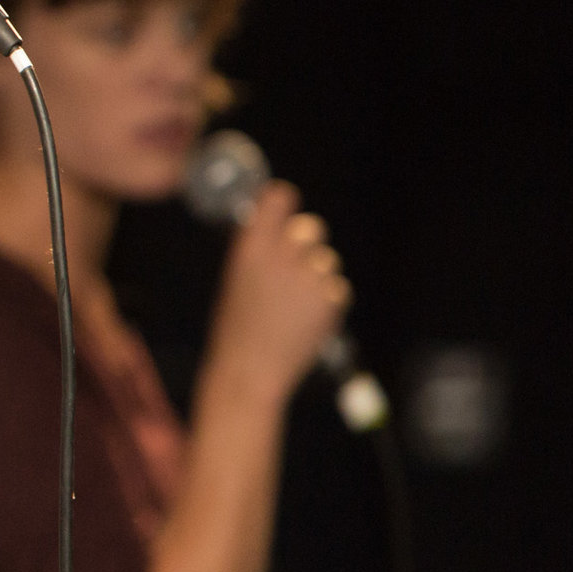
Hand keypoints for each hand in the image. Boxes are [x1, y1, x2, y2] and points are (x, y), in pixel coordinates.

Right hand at [204, 181, 349, 400]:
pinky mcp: (330, 302)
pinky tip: (306, 319)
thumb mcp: (235, 280)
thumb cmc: (235, 329)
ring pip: (327, 260)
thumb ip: (258, 252)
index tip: (282, 210)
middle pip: (311, 227)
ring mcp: (309, 279)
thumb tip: (278, 233)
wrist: (249, 373)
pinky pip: (337, 288)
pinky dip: (327, 301)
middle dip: (306, 243)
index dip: (283, 202)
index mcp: (250, 248)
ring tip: (295, 303)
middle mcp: (281, 257)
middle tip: (295, 264)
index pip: (279, 198)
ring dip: (317, 276)